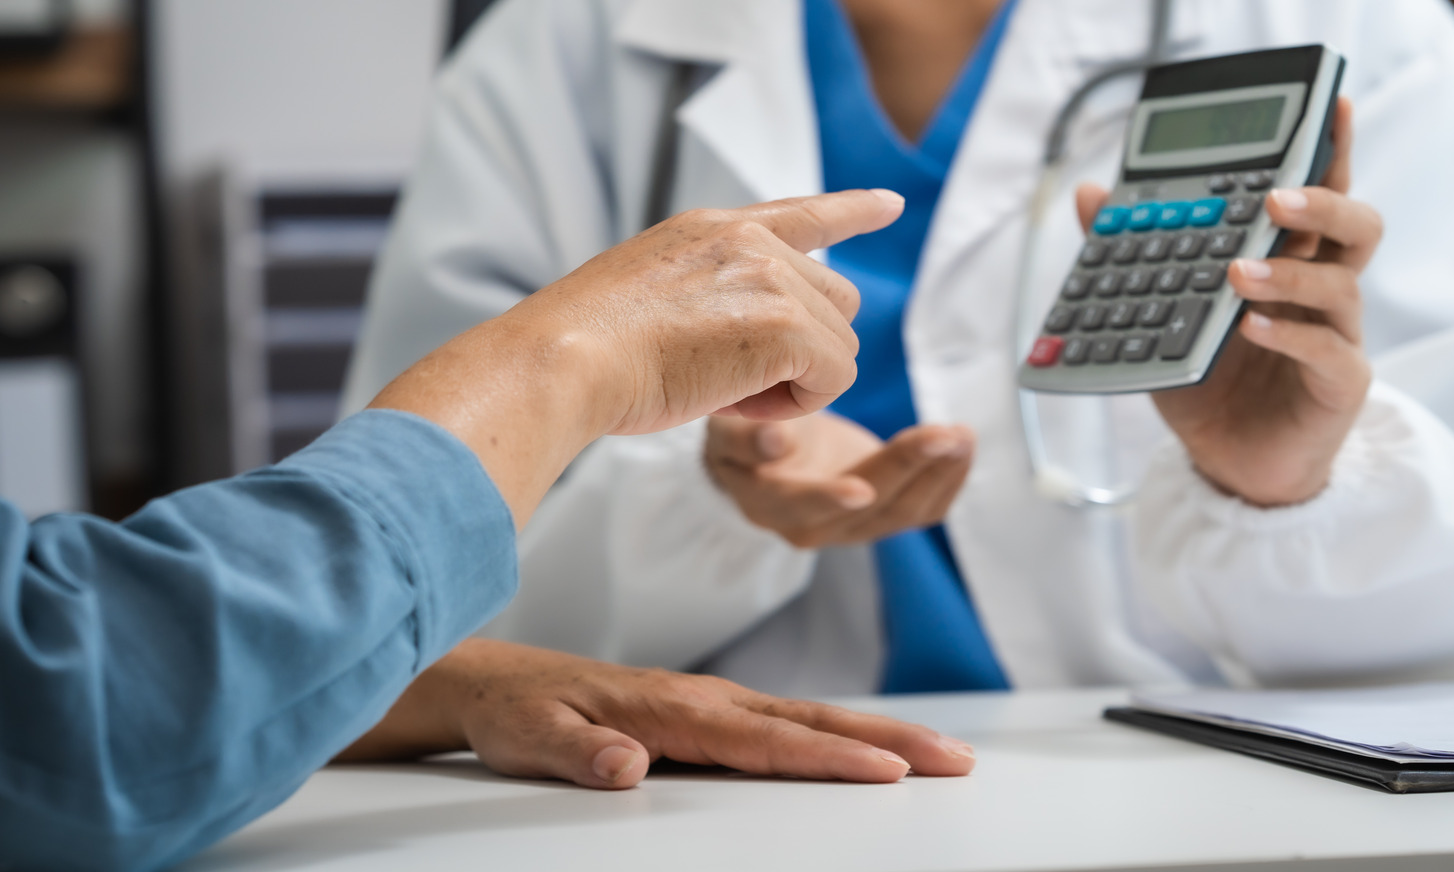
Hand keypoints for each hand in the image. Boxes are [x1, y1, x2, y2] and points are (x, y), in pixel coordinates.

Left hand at [335, 639, 976, 786]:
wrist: (499, 682)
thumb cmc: (519, 714)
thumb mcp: (532, 741)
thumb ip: (580, 754)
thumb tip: (627, 766)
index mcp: (672, 710)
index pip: (766, 739)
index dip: (830, 756)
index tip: (888, 769)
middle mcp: (703, 698)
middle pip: (810, 720)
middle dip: (887, 740)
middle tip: (954, 759)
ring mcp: (712, 700)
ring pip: (808, 716)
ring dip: (877, 733)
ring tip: (938, 752)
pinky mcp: (710, 709)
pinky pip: (789, 720)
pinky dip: (840, 729)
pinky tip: (868, 745)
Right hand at [371, 189, 904, 524]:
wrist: (563, 361)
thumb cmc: (586, 352)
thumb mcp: (651, 299)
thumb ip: (709, 298)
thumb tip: (755, 336)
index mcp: (711, 231)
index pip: (801, 213)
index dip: (852, 210)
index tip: (890, 204)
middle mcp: (747, 241)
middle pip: (834, 300)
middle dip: (804, 348)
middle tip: (736, 382)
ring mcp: (768, 276)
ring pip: (839, 343)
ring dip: (798, 381)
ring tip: (727, 392)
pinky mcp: (785, 323)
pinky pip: (834, 376)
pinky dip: (799, 403)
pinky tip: (741, 404)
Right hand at [704, 412, 973, 548]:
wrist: (764, 453)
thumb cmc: (742, 432)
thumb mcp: (727, 426)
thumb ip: (745, 436)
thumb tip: (775, 439)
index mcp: (768, 503)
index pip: (801, 505)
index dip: (829, 497)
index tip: (861, 488)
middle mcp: (812, 527)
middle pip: (869, 507)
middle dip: (910, 468)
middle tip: (945, 434)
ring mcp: (852, 526)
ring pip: (903, 512)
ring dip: (939, 474)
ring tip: (961, 434)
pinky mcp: (881, 515)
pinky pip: (923, 510)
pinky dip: (948, 480)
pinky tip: (962, 446)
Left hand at [1073, 97, 1380, 505]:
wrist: (1229, 462)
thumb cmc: (1209, 378)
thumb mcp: (1160, 310)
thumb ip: (1134, 251)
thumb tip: (1090, 192)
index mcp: (1290, 258)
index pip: (1321, 190)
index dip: (1330, 147)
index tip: (1329, 101)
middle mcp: (1323, 289)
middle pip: (1356, 226)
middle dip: (1323, 201)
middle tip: (1275, 197)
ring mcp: (1338, 335)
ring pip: (1343, 285)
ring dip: (1290, 274)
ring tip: (1236, 274)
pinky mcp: (1339, 384)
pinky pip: (1329, 351)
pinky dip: (1289, 335)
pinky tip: (1250, 327)